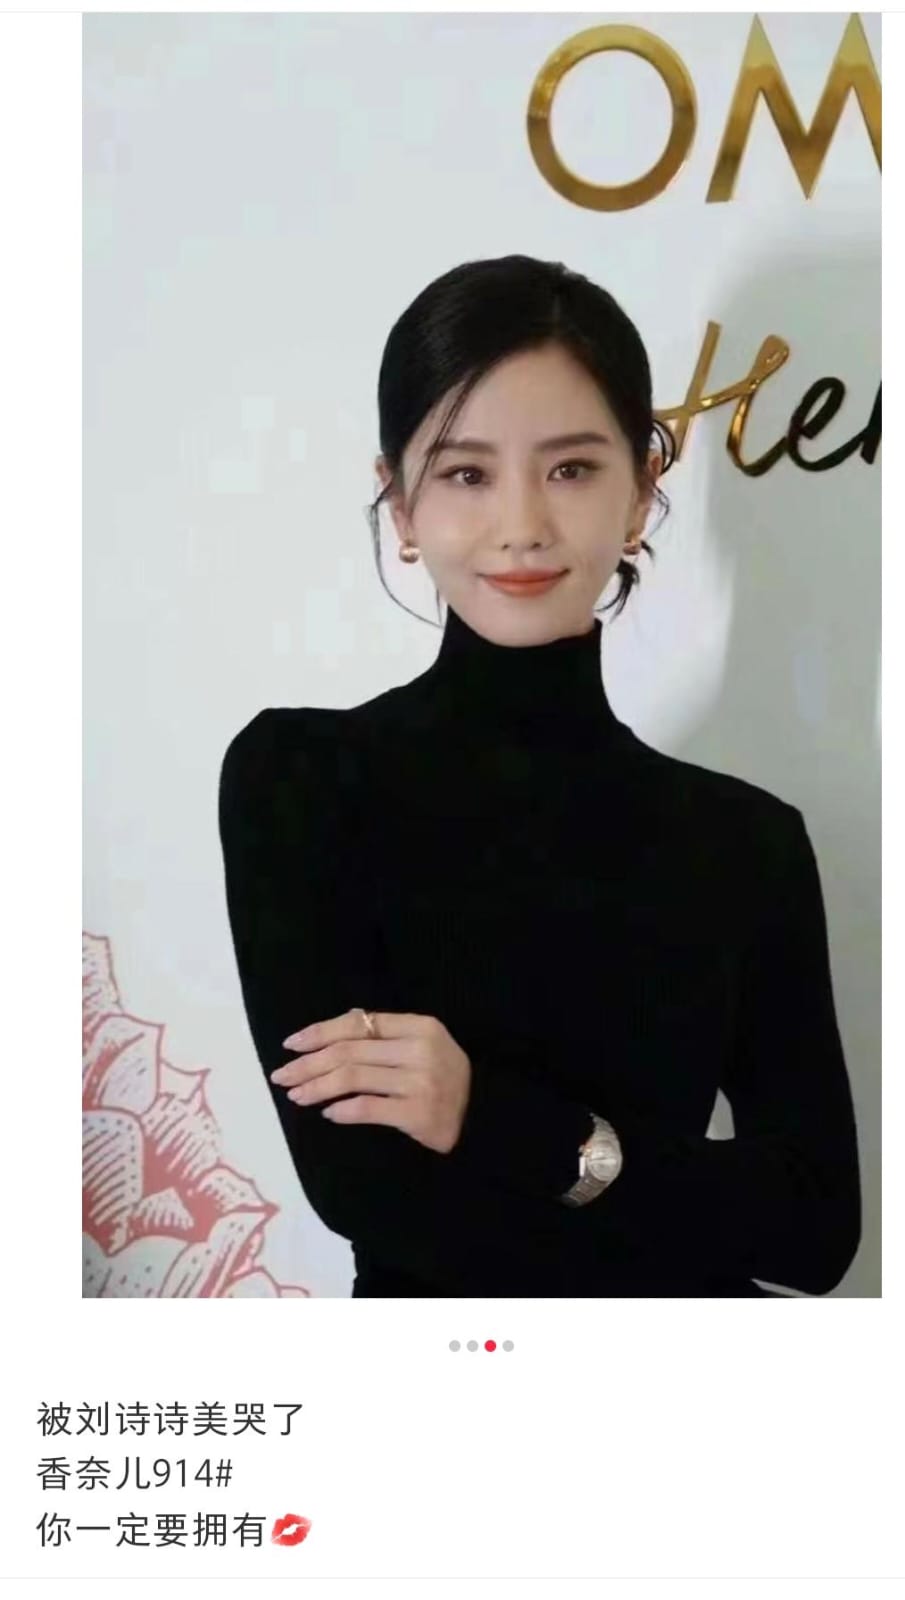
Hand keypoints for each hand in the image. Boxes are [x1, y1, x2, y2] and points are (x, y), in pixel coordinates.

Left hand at [269, 1009, 472, 1155]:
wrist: (485, 1116)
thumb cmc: (447, 1077)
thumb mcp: (425, 1044)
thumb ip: (387, 1033)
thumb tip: (339, 1025)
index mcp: (420, 1026)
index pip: (359, 1023)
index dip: (320, 1032)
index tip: (291, 1044)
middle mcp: (420, 1050)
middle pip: (349, 1051)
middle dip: (309, 1063)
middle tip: (281, 1075)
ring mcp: (421, 1082)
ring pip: (352, 1079)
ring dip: (317, 1087)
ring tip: (296, 1095)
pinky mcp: (419, 1114)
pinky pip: (367, 1109)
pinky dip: (342, 1111)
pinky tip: (328, 1113)